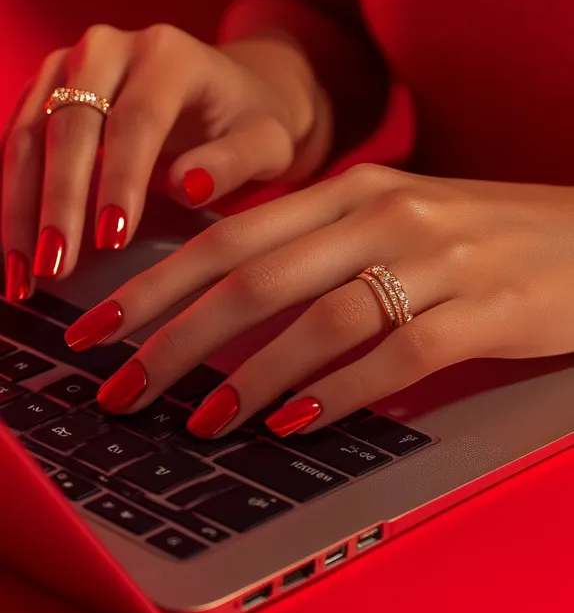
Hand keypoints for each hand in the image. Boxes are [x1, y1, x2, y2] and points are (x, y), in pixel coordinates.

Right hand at [1, 24, 326, 298]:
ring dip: (19, 207)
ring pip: (28, 132)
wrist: (231, 92)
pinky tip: (13, 250)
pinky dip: (11, 198)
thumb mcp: (267, 144)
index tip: (110, 240)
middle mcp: (109, 47)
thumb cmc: (250, 124)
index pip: (136, 121)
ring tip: (20, 275)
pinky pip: (16, 142)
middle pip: (69, 124)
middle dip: (58, 203)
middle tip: (54, 268)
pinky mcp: (45, 90)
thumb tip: (187, 186)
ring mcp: (69, 66)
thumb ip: (234, 163)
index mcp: (168, 55)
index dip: (120, 182)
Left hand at [63, 164, 573, 434]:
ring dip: (248, 375)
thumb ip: (316, 248)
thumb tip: (228, 301)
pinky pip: (394, 354)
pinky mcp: (481, 311)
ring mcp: (436, 259)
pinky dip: (337, 392)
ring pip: (317, 318)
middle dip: (174, 338)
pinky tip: (296, 422)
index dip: (154, 285)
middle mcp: (383, 213)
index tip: (100, 329)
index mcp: (352, 190)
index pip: (229, 237)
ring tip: (202, 420)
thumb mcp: (394, 221)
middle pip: (253, 277)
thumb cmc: (483, 239)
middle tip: (122, 389)